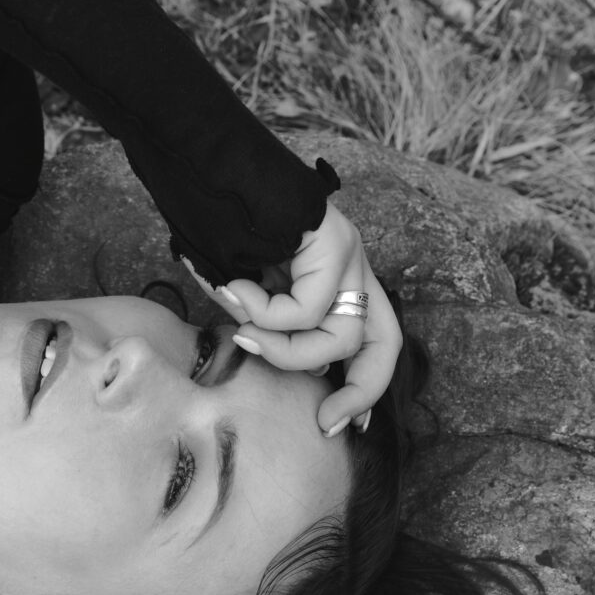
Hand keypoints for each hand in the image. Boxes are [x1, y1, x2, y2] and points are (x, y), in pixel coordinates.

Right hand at [182, 204, 401, 435]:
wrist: (209, 172)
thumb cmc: (218, 231)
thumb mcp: (245, 290)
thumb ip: (263, 323)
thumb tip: (264, 351)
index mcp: (337, 282)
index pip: (371, 343)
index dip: (362, 389)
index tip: (335, 422)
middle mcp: (354, 270)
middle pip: (384, 345)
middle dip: (361, 392)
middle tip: (326, 421)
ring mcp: (350, 255)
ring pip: (341, 336)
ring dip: (284, 349)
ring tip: (241, 331)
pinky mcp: (336, 243)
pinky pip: (306, 308)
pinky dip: (263, 312)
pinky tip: (234, 287)